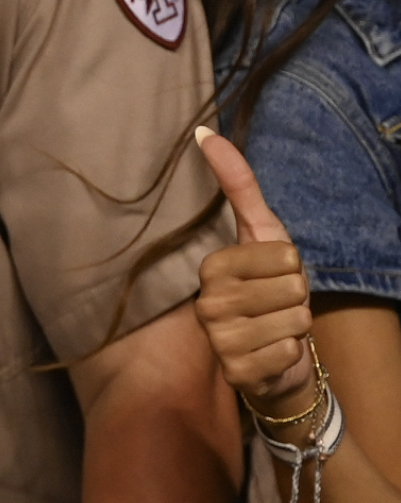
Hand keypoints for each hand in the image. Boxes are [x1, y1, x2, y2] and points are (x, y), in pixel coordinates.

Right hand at [194, 127, 316, 421]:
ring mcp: (219, 339)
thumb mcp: (261, 235)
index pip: (286, 256)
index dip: (293, 268)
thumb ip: (238, 184)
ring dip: (296, 326)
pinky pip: (289, 351)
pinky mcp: (236, 371)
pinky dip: (291, 353)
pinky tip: (272, 354)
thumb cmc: (268, 290)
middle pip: (293, 286)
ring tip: (275, 328)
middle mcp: (207, 302)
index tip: (272, 278)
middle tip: (276, 306)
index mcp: (211, 267)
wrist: (270, 359)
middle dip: (297, 297)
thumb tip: (205, 131)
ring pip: (295, 318)